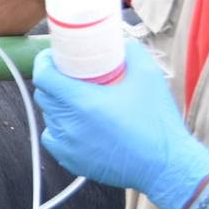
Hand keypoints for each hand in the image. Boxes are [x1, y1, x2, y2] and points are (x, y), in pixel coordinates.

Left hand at [33, 41, 208, 208]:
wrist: (165, 166)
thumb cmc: (158, 123)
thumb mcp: (148, 76)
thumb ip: (130, 52)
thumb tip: (118, 42)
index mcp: (82, 102)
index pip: (44, 76)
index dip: (44, 62)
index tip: (52, 57)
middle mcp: (69, 125)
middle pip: (44, 96)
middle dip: (52, 82)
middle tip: (69, 76)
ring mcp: (67, 145)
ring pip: (48, 117)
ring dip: (57, 105)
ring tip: (77, 99)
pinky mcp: (70, 161)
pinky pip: (53, 138)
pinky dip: (60, 128)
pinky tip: (77, 123)